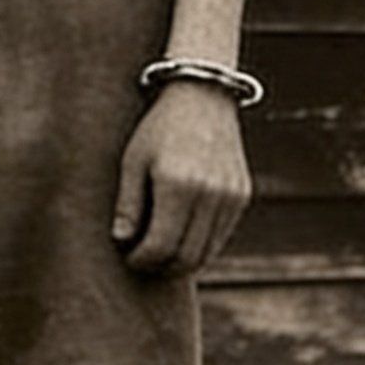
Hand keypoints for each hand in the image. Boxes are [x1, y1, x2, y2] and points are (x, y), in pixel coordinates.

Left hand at [113, 82, 249, 277]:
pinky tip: (181, 240)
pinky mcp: (242, 196)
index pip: (161, 245)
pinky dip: (201, 247)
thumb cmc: (158, 128)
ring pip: (207, 251)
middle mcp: (210, 194)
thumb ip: (128, 204)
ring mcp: (230, 196)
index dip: (141, 260)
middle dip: (161, 266)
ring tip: (159, 255)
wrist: (203, 97)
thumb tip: (122, 242)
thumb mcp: (133, 161)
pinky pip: (221, 236)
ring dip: (182, 262)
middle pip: (186, 256)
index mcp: (178, 184)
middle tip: (142, 263)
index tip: (128, 257)